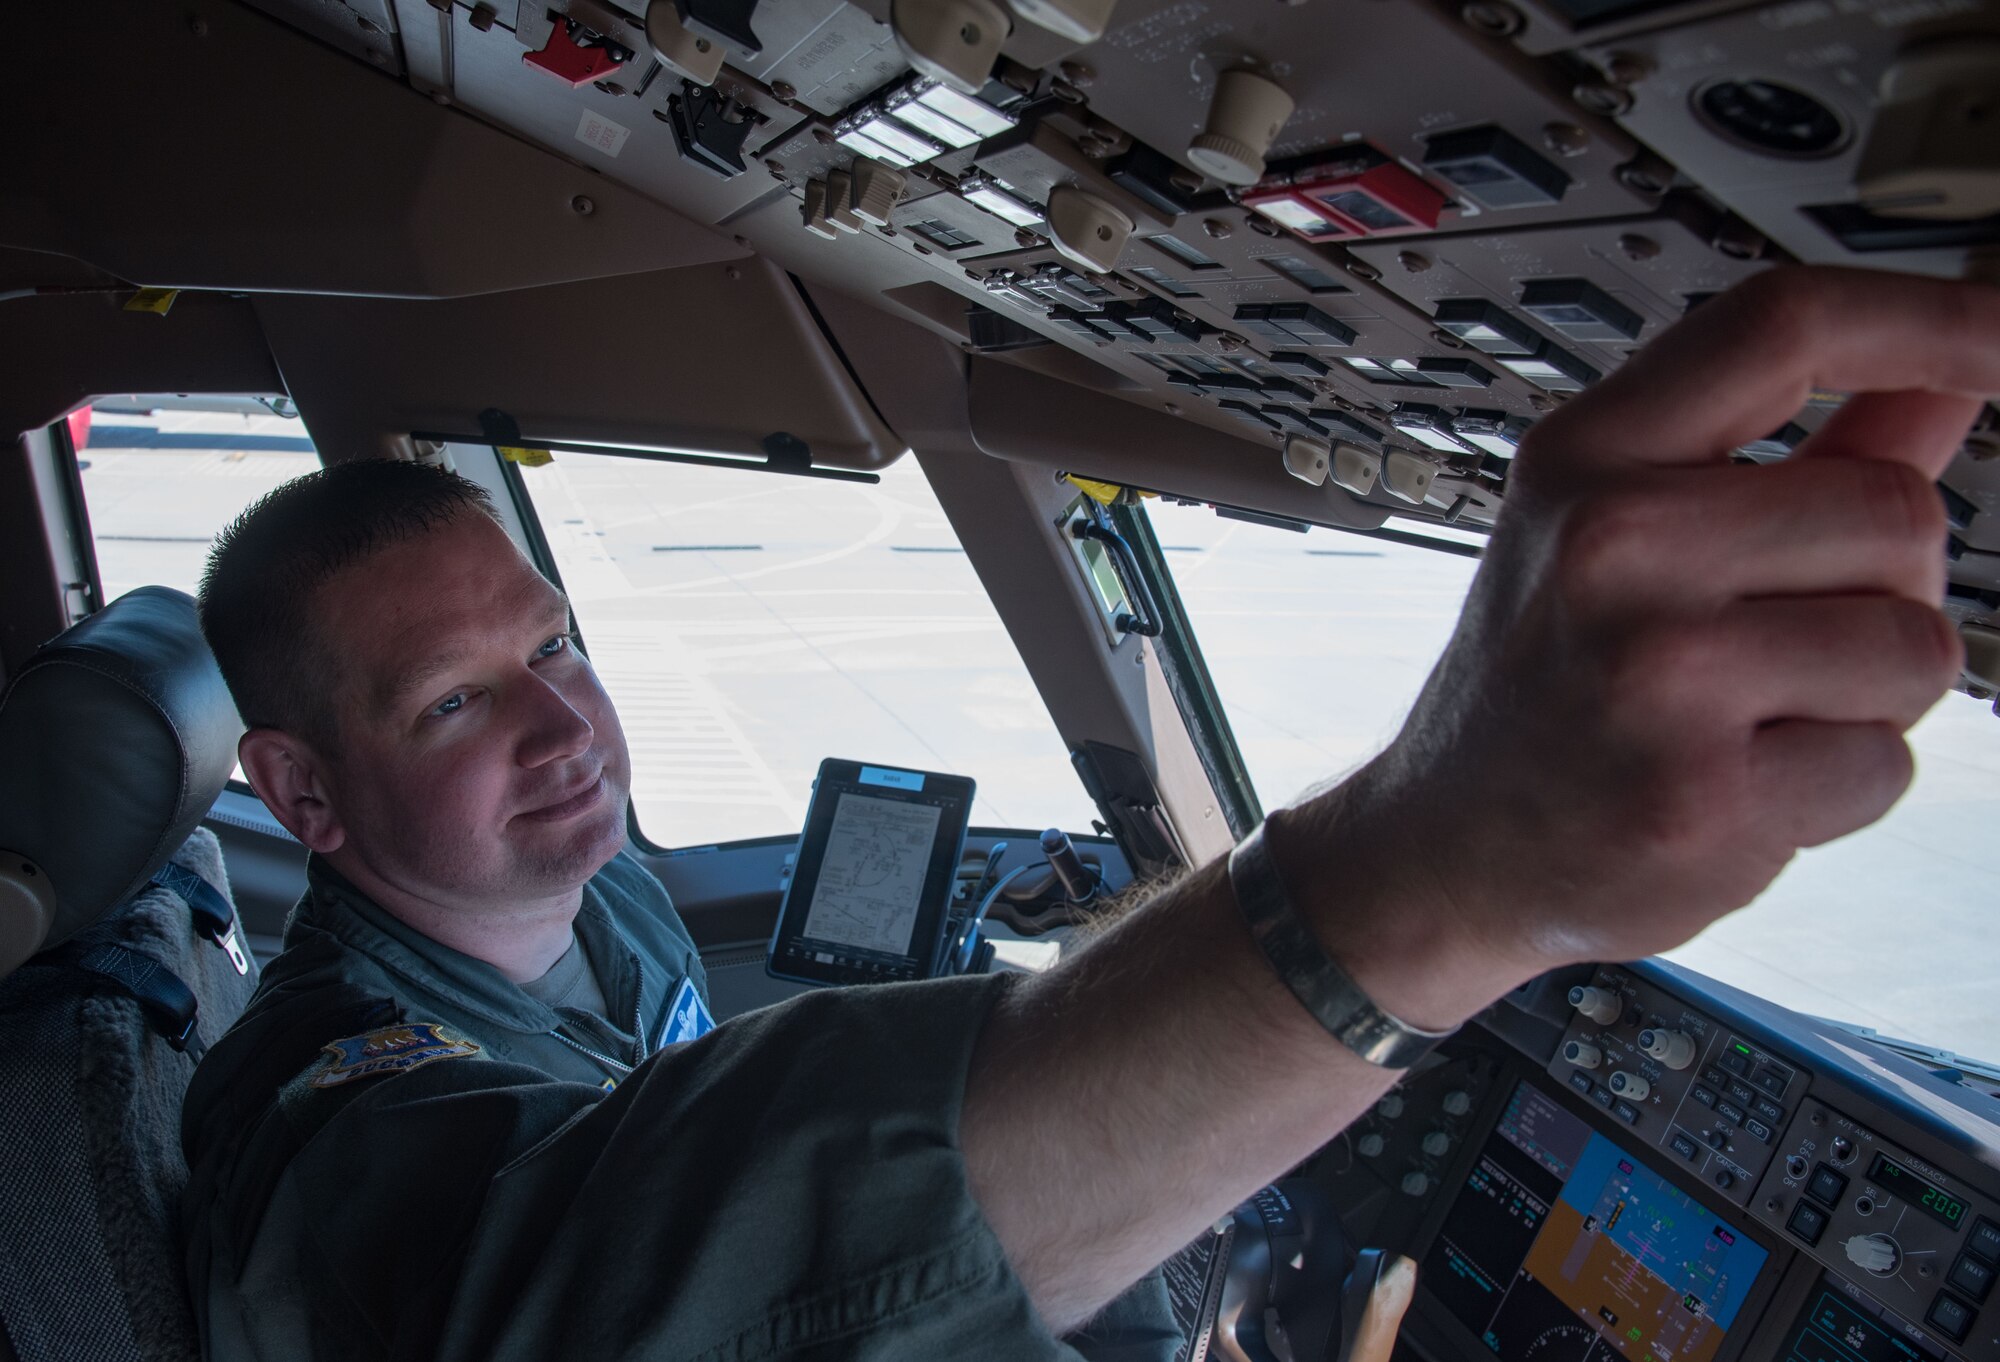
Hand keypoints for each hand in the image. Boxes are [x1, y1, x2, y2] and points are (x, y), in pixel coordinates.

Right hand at [1299, 266, 1996, 1024]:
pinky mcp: (1698, 793)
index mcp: (1587, 459)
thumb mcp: (1627, 534)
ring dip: (1869, 696)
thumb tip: (1953, 361)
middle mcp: (1610, 546)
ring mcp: (1652, 670)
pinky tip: (1741, 784)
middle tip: (1780, 636)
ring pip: (1914, 645)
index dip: (1935, 315)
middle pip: (1896, 509)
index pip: (1785, 323)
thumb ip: (1803, 445)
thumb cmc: (1546, 684)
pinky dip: (1839, 787)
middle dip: (1885, 585)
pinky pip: (1885, 763)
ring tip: (1754, 715)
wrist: (1450, 847)